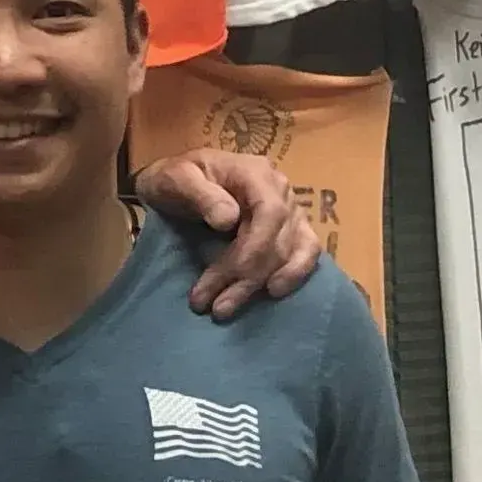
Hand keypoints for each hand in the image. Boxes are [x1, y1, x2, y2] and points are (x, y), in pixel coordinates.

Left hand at [132, 149, 321, 317]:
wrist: (177, 182)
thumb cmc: (175, 179)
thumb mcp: (177, 179)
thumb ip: (201, 195)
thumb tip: (229, 220)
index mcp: (256, 173)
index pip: (270, 213)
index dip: (253, 250)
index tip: (226, 276)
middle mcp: (280, 190)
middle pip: (279, 238)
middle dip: (248, 278)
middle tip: (216, 308)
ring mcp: (289, 209)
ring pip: (294, 250)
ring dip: (267, 282)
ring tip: (231, 307)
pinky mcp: (290, 227)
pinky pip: (306, 251)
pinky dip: (294, 274)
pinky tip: (273, 293)